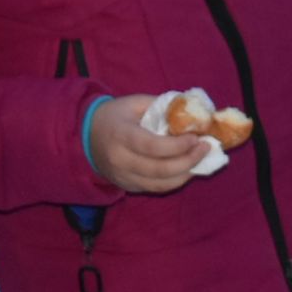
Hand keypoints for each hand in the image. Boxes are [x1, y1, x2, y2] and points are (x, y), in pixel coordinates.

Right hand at [88, 95, 212, 193]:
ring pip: (160, 184)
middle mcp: (120, 159)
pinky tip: (187, 169)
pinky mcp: (127, 186)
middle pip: (159, 169)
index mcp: (120, 134)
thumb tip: (191, 111)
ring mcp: (123, 176)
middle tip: (205, 148)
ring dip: (186, 174)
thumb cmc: (114, 115)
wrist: (85, 136)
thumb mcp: (133, 102)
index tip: (195, 137)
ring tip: (200, 160)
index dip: (177, 145)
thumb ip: (161, 105)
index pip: (152, 146)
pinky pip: (155, 189)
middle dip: (188, 161)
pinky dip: (175, 181)